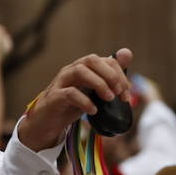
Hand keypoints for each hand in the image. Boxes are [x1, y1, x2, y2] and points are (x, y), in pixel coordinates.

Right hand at [18, 48, 133, 150]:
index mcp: (84, 68)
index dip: (120, 75)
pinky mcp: (54, 97)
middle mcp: (72, 70)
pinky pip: (69, 93)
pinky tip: (93, 110)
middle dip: (110, 75)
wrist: (48, 121)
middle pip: (91, 60)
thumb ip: (110, 75)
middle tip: (118, 94)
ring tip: (109, 99)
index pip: (106, 60)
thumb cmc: (73, 104)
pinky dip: (84, 101)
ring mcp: (62, 82)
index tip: (126, 93)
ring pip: (80, 71)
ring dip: (99, 84)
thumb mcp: (94, 91)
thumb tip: (128, 53)